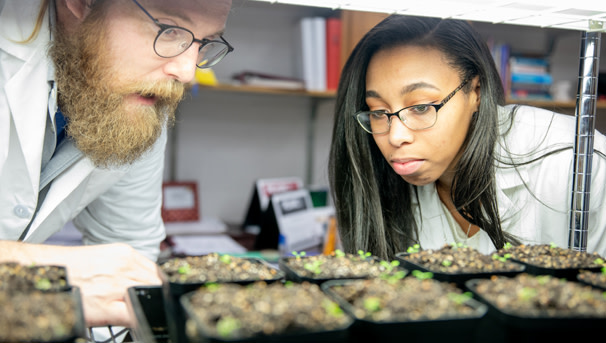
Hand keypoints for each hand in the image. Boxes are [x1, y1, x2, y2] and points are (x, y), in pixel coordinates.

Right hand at [0, 241, 159, 326]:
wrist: (45, 273)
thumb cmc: (70, 268)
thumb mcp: (105, 257)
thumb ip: (125, 266)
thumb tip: (141, 278)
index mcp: (124, 254)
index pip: (154, 270)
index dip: (156, 283)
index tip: (155, 290)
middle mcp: (124, 267)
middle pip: (154, 284)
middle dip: (152, 294)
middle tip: (143, 301)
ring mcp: (116, 286)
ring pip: (147, 297)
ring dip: (144, 303)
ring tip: (133, 308)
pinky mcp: (106, 306)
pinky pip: (134, 314)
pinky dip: (138, 318)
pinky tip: (133, 319)